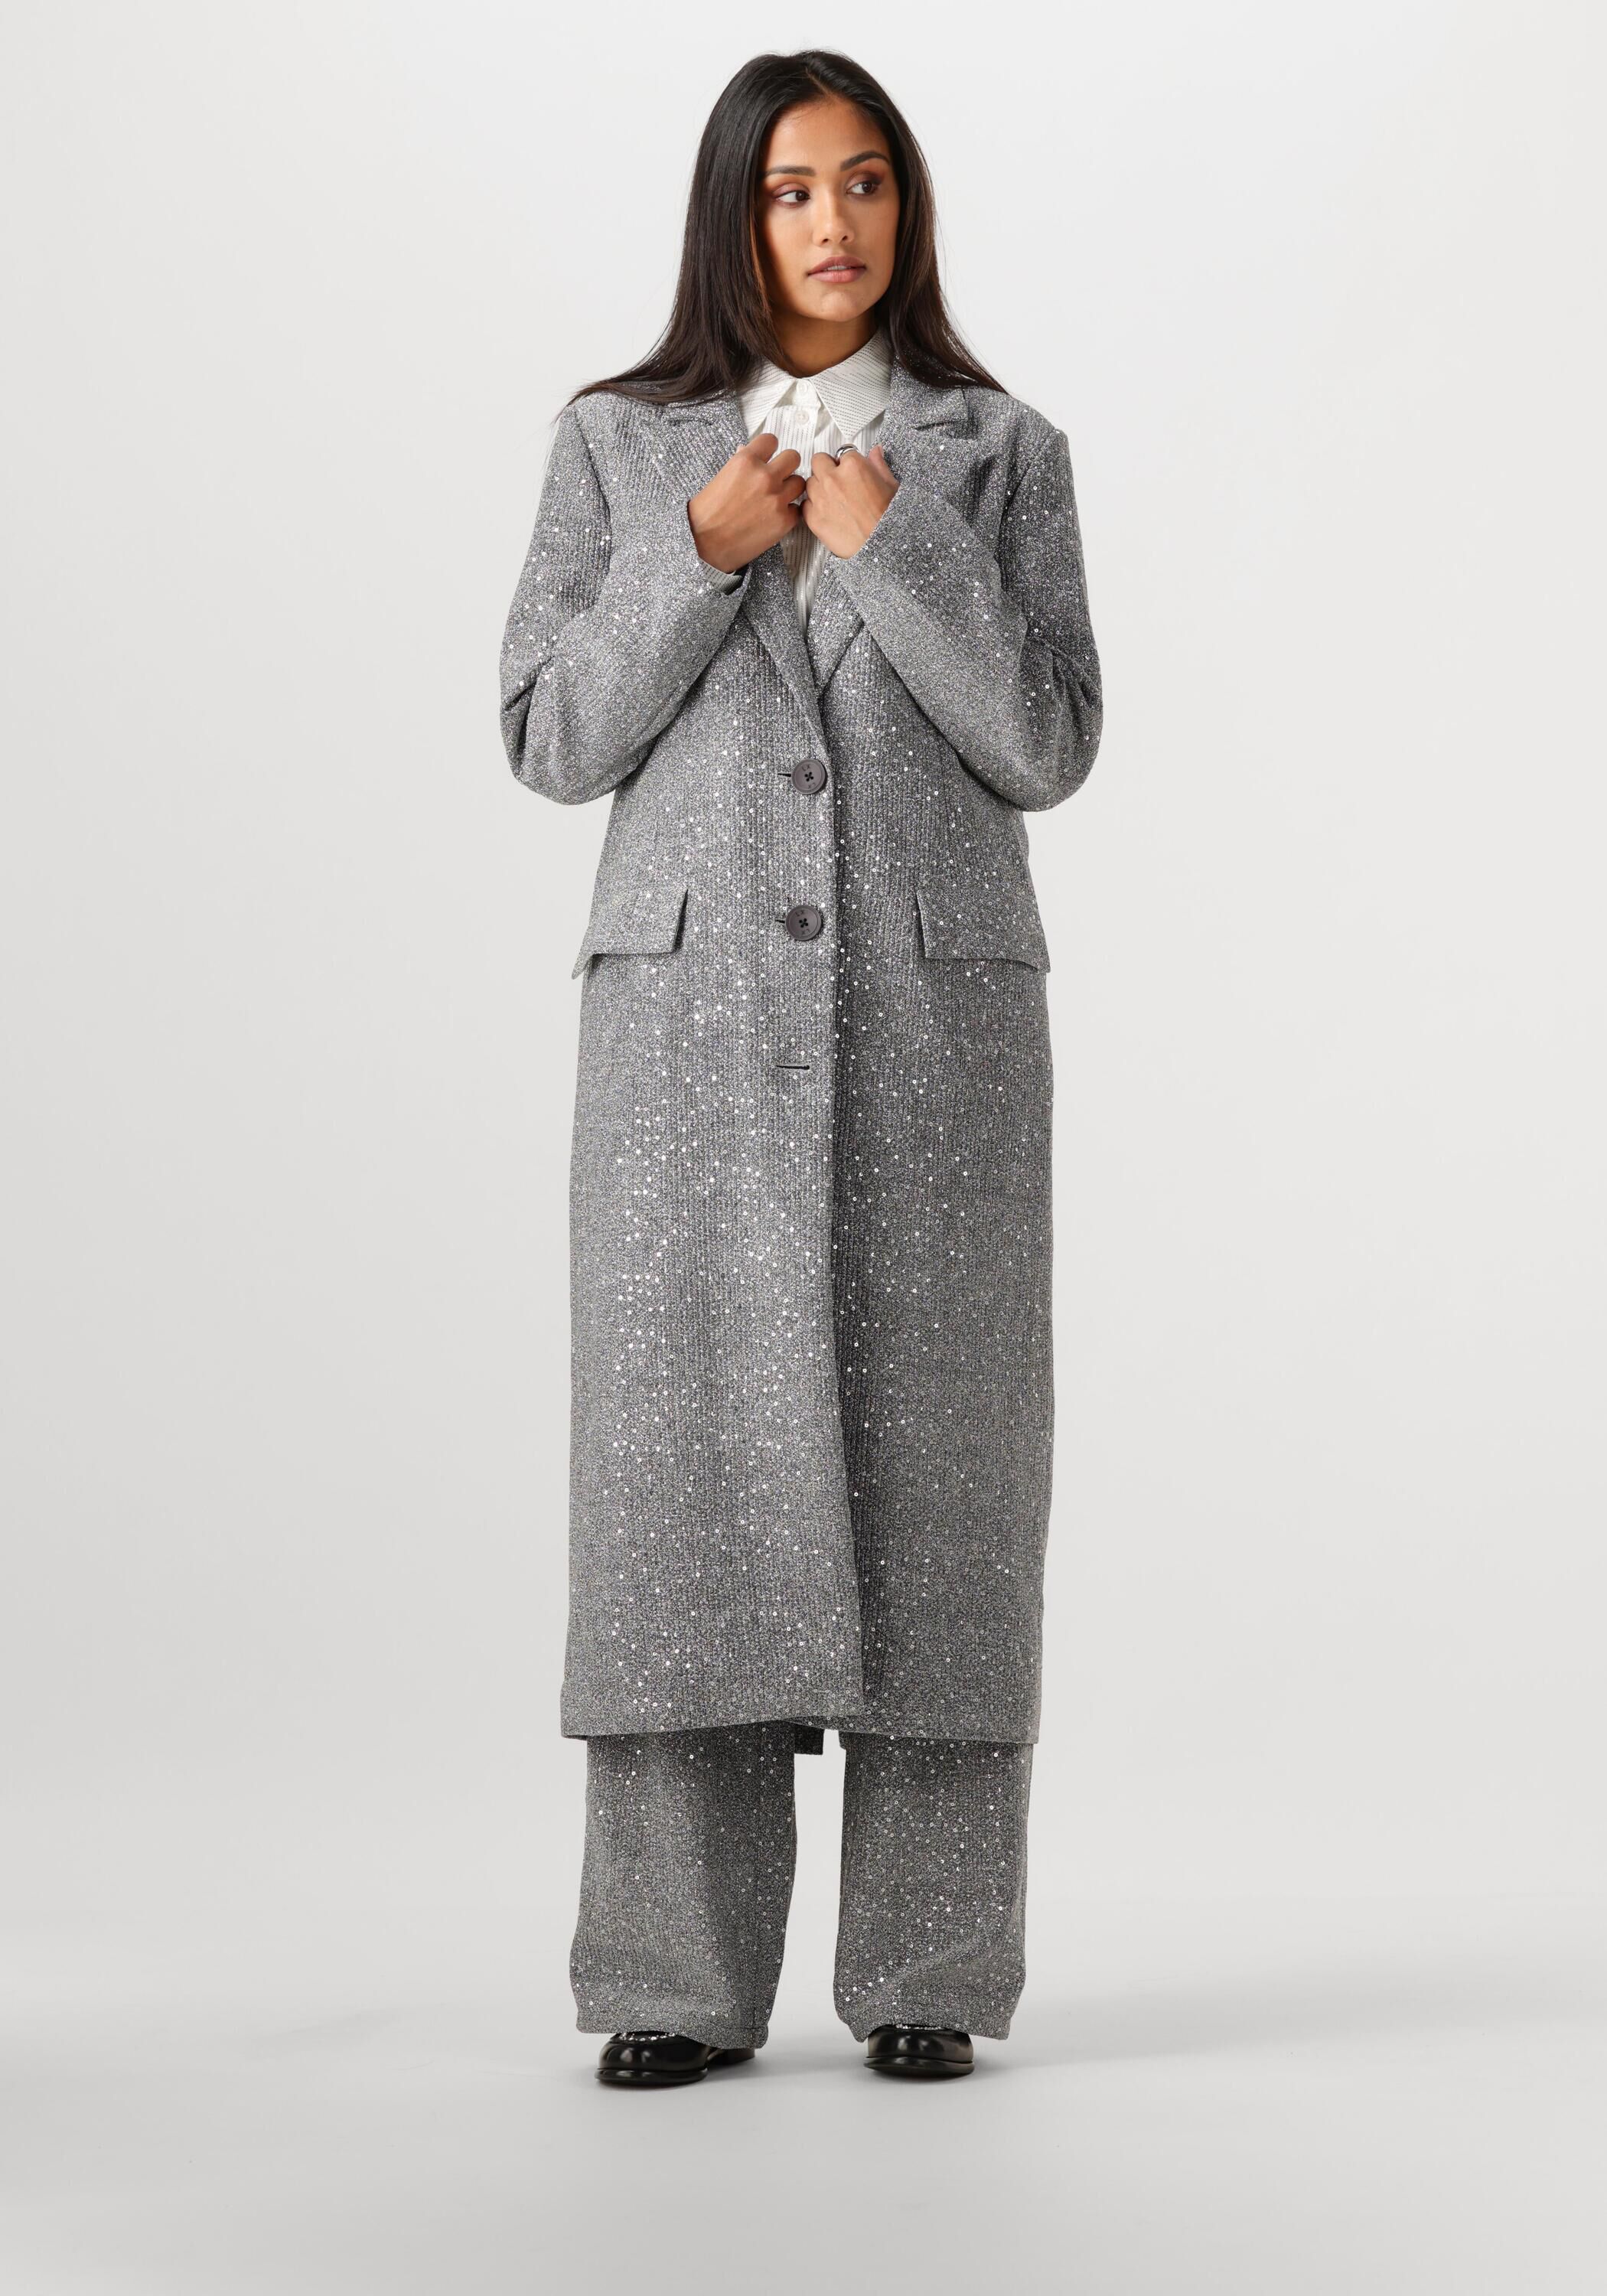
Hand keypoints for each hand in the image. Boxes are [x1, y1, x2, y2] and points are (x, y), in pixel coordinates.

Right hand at [687, 432, 803, 572]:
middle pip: (793, 458)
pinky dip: (788, 513)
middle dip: (786, 466)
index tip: (768, 457)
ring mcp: (776, 499)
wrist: (705, 544)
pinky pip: (797, 509)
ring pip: (800, 483)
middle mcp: (764, 477)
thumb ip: (742, 463)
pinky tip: (774, 517)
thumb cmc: (708, 512)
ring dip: (790, 489)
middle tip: (777, 477)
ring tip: (777, 498)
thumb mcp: (721, 477)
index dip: (770, 450)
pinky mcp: (784, 520)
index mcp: (746, 461)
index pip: (771, 440)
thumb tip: (749, 451)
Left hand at [800, 442, 897, 557]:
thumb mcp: (890, 485)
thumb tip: (875, 452)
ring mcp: (820, 498)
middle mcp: (833, 478)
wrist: (880, 547)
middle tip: (837, 482)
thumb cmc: (888, 518)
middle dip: (826, 469)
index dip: (846, 464)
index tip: (850, 472)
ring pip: (809, 483)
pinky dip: (813, 508)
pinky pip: (805, 505)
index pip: (842, 453)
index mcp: (853, 466)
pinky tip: (828, 514)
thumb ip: (878, 464)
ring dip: (818, 488)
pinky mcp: (813, 517)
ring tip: (833, 501)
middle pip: (818, 462)